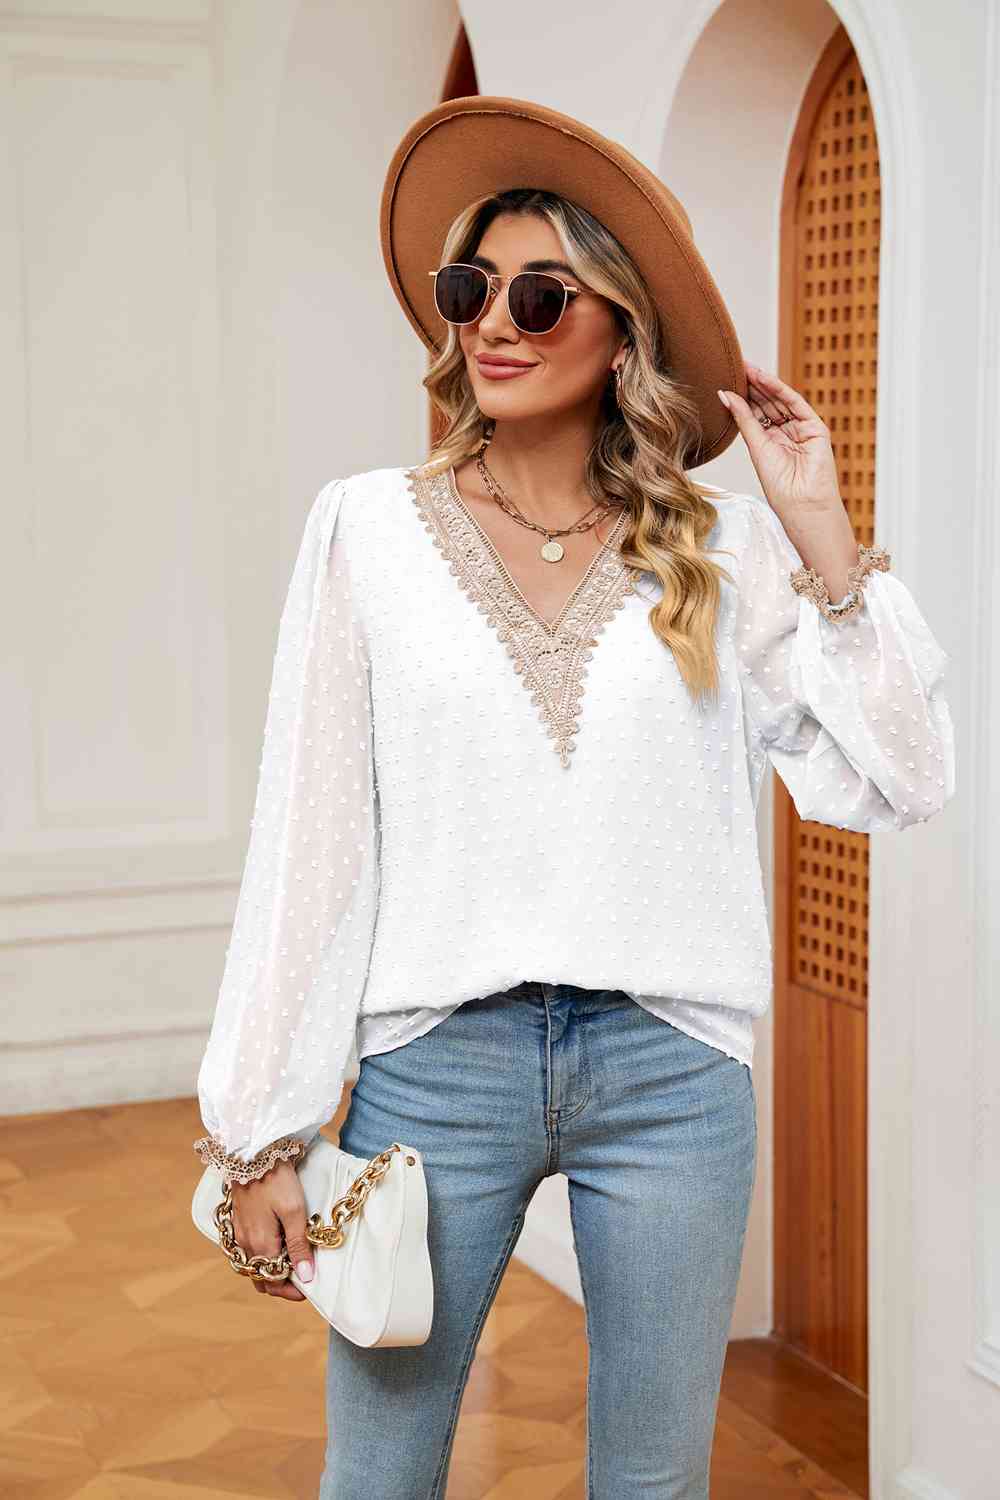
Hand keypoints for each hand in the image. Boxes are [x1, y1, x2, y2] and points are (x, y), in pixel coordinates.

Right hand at [231, 1160, 314, 1300]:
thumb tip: (306, 1277)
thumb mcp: (294, 1211)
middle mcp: (245, 1244)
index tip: (308, 1288)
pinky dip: (261, 1255)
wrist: (252, 1151)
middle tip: (302, 1275)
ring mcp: (238, 1232)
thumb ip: (298, 1245)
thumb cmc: (276, 1179)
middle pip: (260, 1278)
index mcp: (259, 1246)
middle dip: (281, 1283)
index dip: (291, 1291)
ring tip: (292, 1258)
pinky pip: (247, 1249)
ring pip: (253, 1264)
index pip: (273, 1283)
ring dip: (270, 1269)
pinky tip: (275, 1242)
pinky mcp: (237, 1220)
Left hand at [718, 362, 843, 526]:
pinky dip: (779, 390)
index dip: (741, 396)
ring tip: (744, 368)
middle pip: (767, 404)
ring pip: (780, 401)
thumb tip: (724, 395)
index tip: (725, 380)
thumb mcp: (756, 446)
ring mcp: (801, 429)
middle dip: (751, 386)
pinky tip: (763, 379)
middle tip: (733, 366)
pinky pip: (795, 403)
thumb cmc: (779, 485)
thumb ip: (743, 419)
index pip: (755, 413)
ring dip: (763, 384)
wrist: (802, 503)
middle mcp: (786, 433)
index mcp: (770, 442)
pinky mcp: (815, 427)